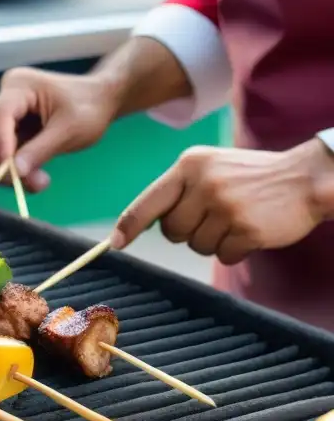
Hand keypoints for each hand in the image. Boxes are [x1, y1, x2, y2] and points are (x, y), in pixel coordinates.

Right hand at [0, 67, 118, 191]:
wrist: (101, 101)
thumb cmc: (90, 108)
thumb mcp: (69, 131)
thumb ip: (40, 150)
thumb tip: (16, 173)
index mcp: (21, 85)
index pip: (0, 115)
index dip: (1, 144)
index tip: (10, 171)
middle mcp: (8, 94)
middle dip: (5, 161)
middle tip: (26, 186)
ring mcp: (9, 109)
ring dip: (13, 168)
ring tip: (40, 183)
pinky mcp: (12, 125)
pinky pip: (6, 149)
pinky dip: (18, 165)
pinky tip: (36, 176)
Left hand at [112, 140, 333, 263]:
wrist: (306, 177)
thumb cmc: (249, 177)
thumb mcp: (209, 168)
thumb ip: (177, 190)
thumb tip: (134, 224)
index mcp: (189, 165)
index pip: (148, 201)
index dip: (129, 226)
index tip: (116, 243)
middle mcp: (204, 183)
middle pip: (172, 231)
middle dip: (188, 232)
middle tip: (214, 216)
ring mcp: (226, 206)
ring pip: (197, 246)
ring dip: (214, 240)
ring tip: (236, 218)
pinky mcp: (246, 228)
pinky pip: (223, 255)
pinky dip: (235, 249)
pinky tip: (250, 229)